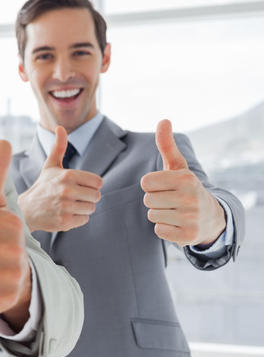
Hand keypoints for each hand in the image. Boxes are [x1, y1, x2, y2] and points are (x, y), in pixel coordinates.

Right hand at [17, 126, 102, 231]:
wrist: (25, 210)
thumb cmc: (42, 187)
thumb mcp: (50, 166)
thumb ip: (59, 147)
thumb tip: (60, 127)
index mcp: (68, 175)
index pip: (98, 182)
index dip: (90, 185)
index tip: (77, 187)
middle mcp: (67, 190)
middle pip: (96, 196)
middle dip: (87, 198)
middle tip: (71, 198)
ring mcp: (66, 206)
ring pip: (91, 209)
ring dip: (82, 209)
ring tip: (67, 206)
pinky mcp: (64, 221)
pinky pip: (84, 220)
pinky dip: (76, 219)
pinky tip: (64, 215)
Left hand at [141, 120, 224, 246]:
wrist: (211, 217)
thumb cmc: (186, 188)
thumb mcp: (178, 166)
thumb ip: (167, 145)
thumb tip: (163, 120)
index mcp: (186, 179)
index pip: (146, 183)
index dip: (152, 185)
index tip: (165, 186)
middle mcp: (190, 198)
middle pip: (147, 200)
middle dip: (155, 200)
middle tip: (171, 200)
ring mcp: (190, 218)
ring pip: (151, 215)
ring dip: (159, 214)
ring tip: (175, 211)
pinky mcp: (187, 236)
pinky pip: (158, 231)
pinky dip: (164, 228)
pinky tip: (177, 223)